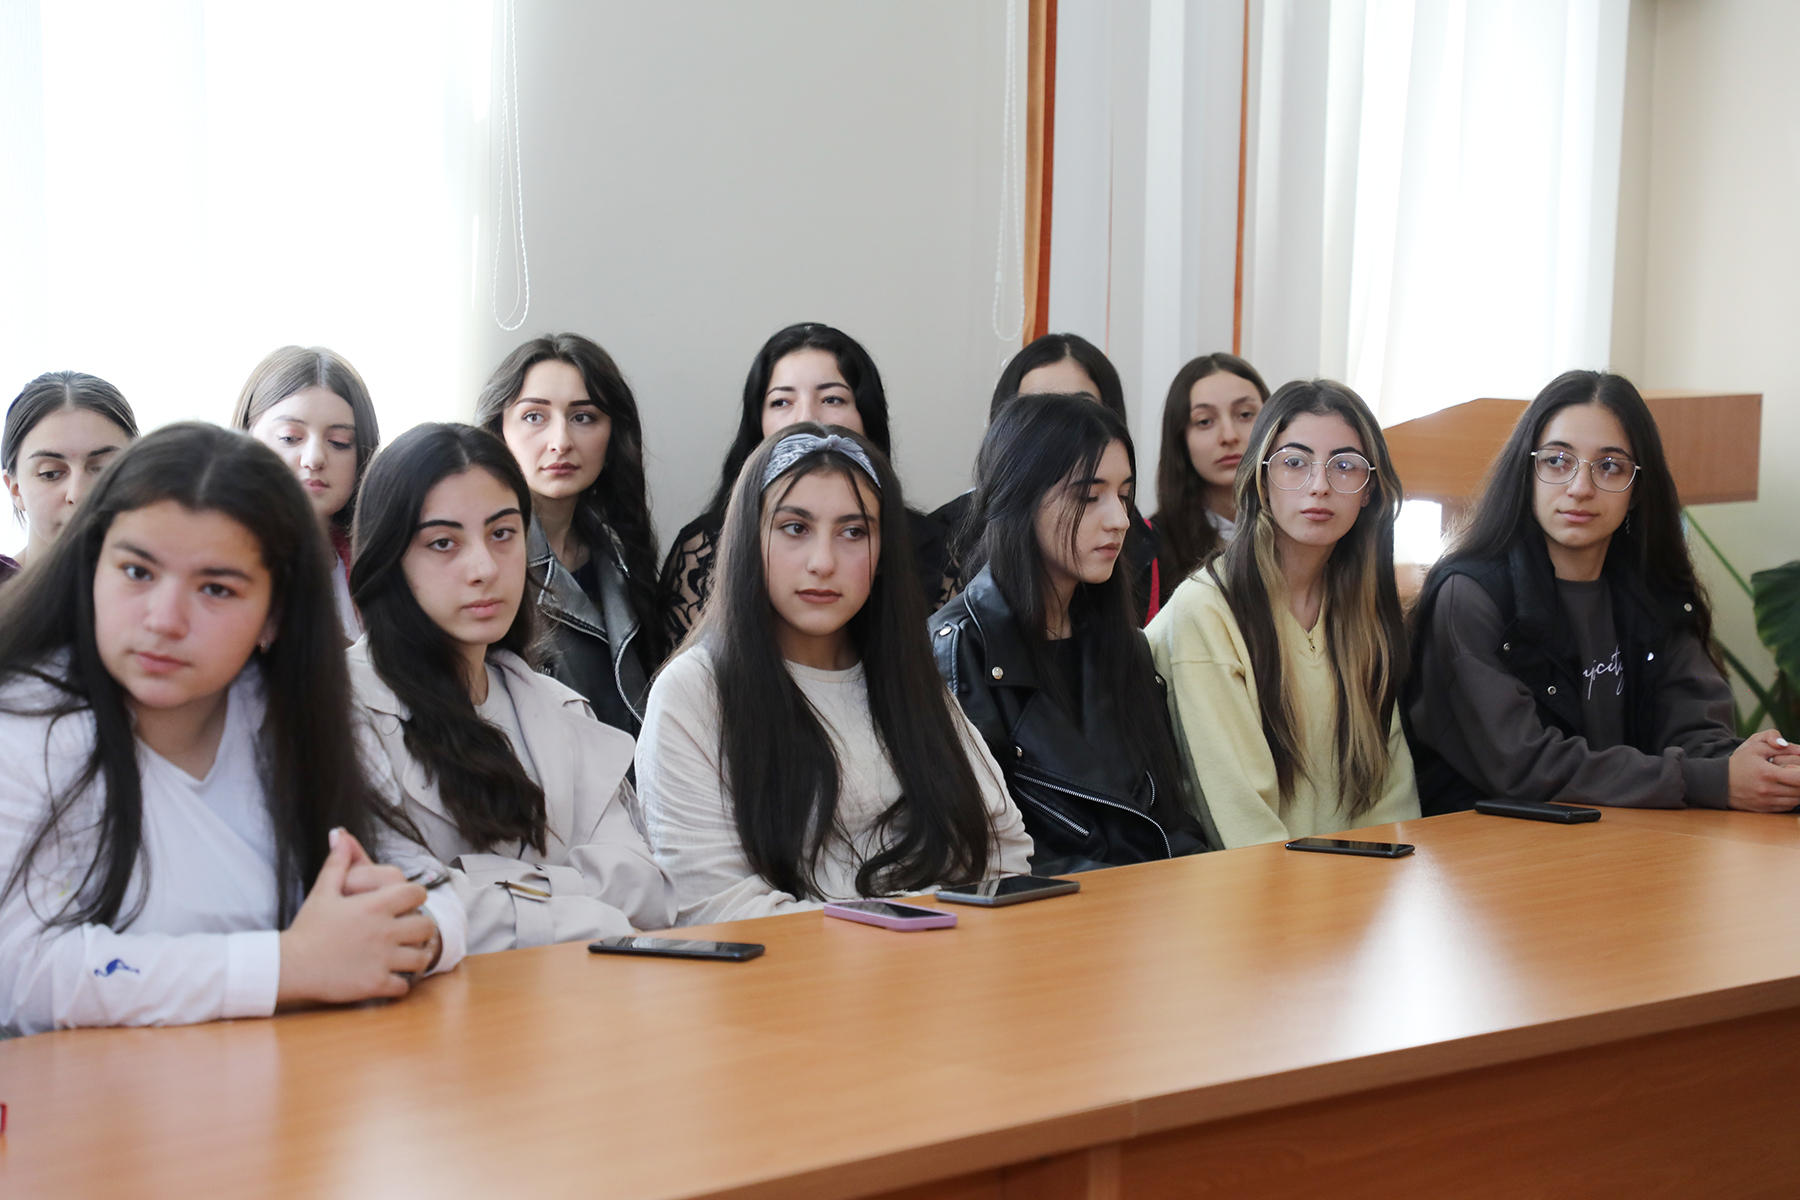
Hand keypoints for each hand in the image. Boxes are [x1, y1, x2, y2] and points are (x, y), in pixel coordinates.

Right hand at [276, 829, 435, 1008]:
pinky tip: (390, 979)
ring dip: (415, 957)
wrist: (290, 965)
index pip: (417, 893)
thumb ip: (338, 863)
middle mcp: (386, 931)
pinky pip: (404, 987)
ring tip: (404, 957)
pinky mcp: (376, 984)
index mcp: (376, 906)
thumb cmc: (307, 927)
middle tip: (409, 933)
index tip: (407, 904)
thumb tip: (340, 835)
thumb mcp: (323, 891)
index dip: (415, 897)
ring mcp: (383, 959)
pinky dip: (400, 984)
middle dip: (421, 929)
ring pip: (421, 958)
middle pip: (427, 926)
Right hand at [1726, 731, 1799, 811]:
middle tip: (1794, 774)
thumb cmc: (1739, 763)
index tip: (1798, 768)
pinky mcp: (1765, 810)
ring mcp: (1766, 802)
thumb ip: (1778, 745)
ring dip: (1798, 790)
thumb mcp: (1755, 747)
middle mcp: (1768, 790)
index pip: (1799, 778)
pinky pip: (1788, 806)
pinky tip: (1785, 790)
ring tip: (1791, 781)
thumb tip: (1799, 750)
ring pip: (1796, 800)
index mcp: (1767, 773)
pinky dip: (1791, 799)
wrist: (1719, 782)